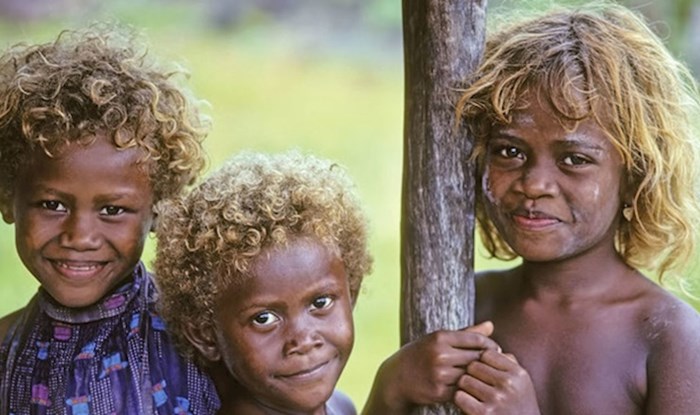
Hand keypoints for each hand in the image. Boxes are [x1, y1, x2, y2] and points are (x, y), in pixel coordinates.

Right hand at [362, 321, 500, 414]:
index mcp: (440, 337)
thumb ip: (466, 333)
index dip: (490, 345)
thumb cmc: (421, 354)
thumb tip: (491, 325)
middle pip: (476, 357)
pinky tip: (472, 386)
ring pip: (471, 374)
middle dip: (487, 361)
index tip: (495, 349)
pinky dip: (468, 388)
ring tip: (486, 375)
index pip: (475, 339)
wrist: (397, 378)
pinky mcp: (439, 391)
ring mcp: (439, 374)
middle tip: (495, 364)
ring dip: (479, 376)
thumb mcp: (439, 339)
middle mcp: (439, 354)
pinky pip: (462, 389)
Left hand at [454, 350, 539, 414]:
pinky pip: (460, 396)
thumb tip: (488, 327)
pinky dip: (460, 400)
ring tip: (471, 393)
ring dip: (464, 386)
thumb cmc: (519, 405)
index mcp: (518, 373)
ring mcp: (496, 399)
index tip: (481, 369)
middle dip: (470, 373)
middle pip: (473, 365)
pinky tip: (467, 403)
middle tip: (474, 382)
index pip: (487, 353)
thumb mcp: (520, 381)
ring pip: (464, 380)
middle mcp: (509, 384)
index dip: (480, 360)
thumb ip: (506, 359)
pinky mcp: (483, 413)